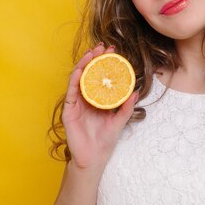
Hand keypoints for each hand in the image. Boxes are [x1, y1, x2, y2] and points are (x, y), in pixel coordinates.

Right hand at [61, 43, 137, 168]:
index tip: (113, 51)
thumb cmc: (105, 140)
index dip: (105, 62)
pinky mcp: (68, 110)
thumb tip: (136, 92)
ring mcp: (76, 103)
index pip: (100, 75)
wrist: (94, 158)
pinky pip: (71, 91)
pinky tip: (80, 69)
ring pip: (78, 78)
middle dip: (95, 58)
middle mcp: (85, 97)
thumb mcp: (119, 121)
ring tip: (92, 52)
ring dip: (84, 64)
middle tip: (103, 46)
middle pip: (89, 73)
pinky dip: (74, 79)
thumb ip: (126, 107)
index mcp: (97, 98)